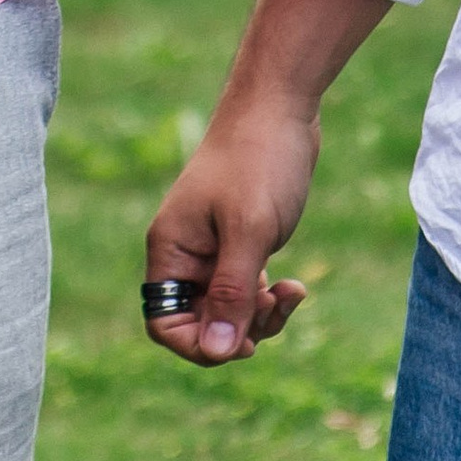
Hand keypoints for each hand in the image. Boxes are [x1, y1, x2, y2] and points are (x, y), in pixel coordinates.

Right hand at [144, 100, 315, 368]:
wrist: (281, 108)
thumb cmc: (258, 161)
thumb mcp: (249, 232)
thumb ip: (231, 293)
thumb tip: (216, 352)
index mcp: (171, 248)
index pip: (164, 323)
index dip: (199, 345)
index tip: (243, 340)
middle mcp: (186, 254)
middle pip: (199, 324)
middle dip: (238, 331)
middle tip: (272, 310)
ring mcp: (213, 249)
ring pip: (228, 312)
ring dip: (261, 317)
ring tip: (290, 294)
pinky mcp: (240, 243)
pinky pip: (248, 292)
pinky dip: (271, 299)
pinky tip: (296, 285)